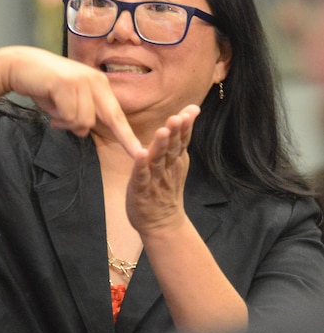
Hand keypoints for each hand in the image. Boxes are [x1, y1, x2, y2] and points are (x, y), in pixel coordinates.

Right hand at [2, 47, 141, 155]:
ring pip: (84, 121)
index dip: (127, 134)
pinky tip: (49, 107)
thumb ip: (78, 114)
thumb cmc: (42, 84)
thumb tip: (83, 131)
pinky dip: (58, 118)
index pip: (117, 113)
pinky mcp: (67, 84)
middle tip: (135, 154)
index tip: (139, 151)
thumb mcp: (65, 101)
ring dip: (67, 124)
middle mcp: (95, 80)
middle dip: (124, 137)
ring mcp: (82, 81)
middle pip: (110, 118)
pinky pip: (69, 116)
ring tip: (54, 114)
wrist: (19, 65)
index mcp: (99, 83)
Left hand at [126, 104, 200, 234]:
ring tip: (161, 131)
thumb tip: (191, 110)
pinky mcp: (140, 190)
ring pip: (158, 161)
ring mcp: (154, 180)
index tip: (190, 111)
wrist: (162, 223)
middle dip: (175, 133)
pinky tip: (140, 155)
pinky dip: (140, 166)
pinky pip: (140, 177)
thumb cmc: (166, 186)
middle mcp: (167, 168)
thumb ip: (180, 136)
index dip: (185, 127)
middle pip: (172, 149)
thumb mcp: (177, 160)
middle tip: (177, 118)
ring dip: (159, 146)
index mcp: (175, 160)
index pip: (182, 141)